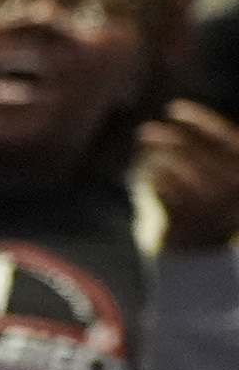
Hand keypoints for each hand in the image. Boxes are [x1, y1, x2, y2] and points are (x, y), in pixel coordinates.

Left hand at [140, 101, 238, 252]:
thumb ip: (211, 155)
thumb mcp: (223, 182)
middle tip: (146, 129)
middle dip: (167, 137)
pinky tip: (140, 172)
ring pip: (173, 168)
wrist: (206, 263)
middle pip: (194, 151)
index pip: (227, 137)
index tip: (173, 107)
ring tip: (143, 154)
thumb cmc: (215, 216)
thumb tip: (179, 124)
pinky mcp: (182, 222)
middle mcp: (232, 189)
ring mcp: (208, 206)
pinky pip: (158, 189)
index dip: (200, 119)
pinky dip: (145, 177)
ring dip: (152, 157)